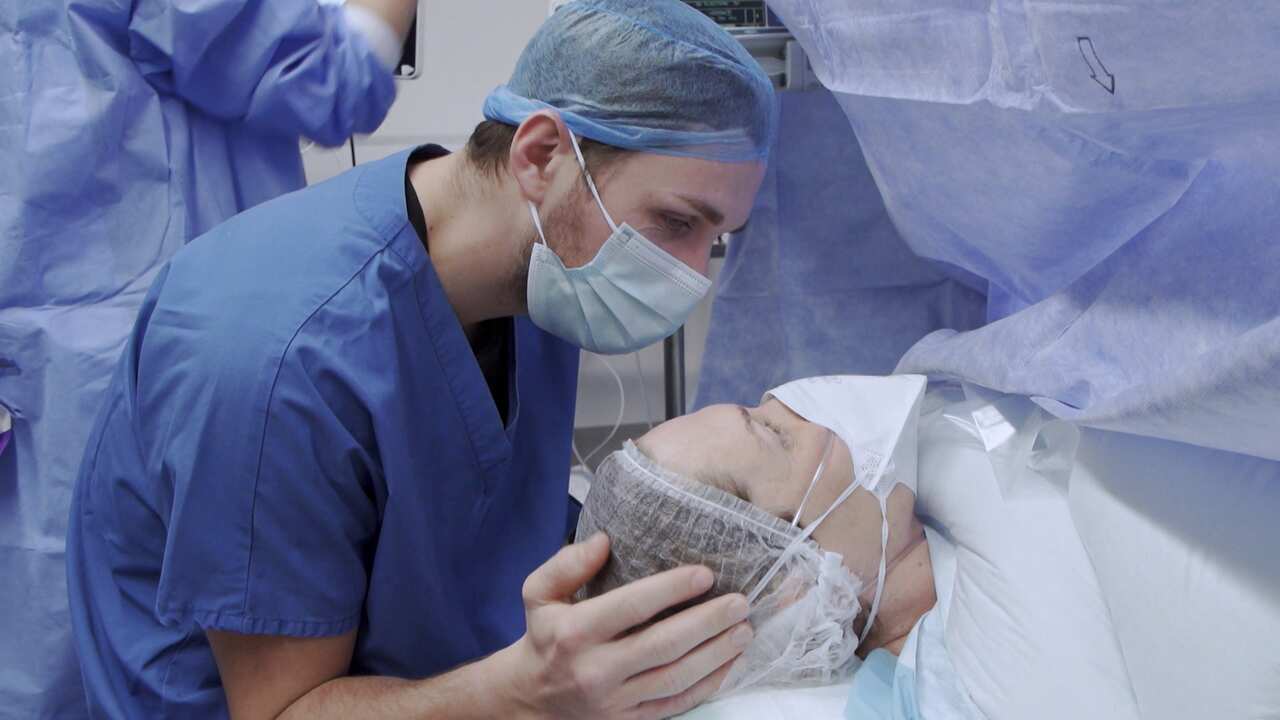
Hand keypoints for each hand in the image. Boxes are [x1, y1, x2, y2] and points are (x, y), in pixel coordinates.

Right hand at [497, 533, 752, 719]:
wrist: (532, 697)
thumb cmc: (545, 634)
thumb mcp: (538, 592)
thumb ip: (567, 564)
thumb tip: (603, 541)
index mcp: (574, 632)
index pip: (630, 607)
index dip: (670, 589)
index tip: (705, 574)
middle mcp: (595, 669)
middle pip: (662, 645)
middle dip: (707, 623)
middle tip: (740, 602)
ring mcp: (615, 700)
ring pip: (675, 678)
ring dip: (716, 654)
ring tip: (744, 630)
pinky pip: (676, 703)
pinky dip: (708, 684)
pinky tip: (730, 662)